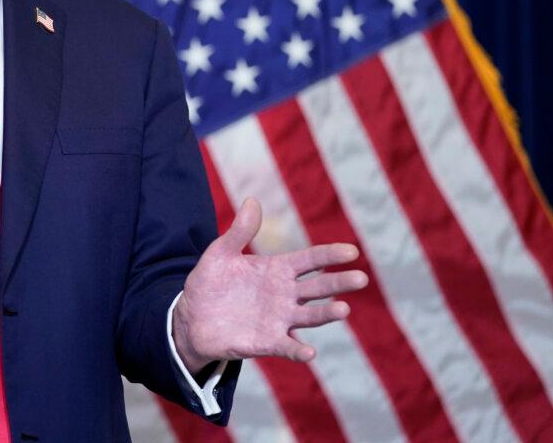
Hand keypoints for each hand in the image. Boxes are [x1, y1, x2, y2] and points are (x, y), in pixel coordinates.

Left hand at [172, 197, 366, 372]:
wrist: (192, 317)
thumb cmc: (210, 282)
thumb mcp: (221, 253)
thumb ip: (239, 231)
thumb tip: (252, 200)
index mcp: (277, 270)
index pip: (310, 260)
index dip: (330, 255)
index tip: (351, 251)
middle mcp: (285, 295)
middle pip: (318, 287)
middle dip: (339, 283)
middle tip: (360, 278)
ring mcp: (279, 319)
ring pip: (310, 316)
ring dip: (326, 314)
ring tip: (343, 310)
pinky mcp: (268, 342)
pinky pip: (287, 346)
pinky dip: (298, 350)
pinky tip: (308, 352)